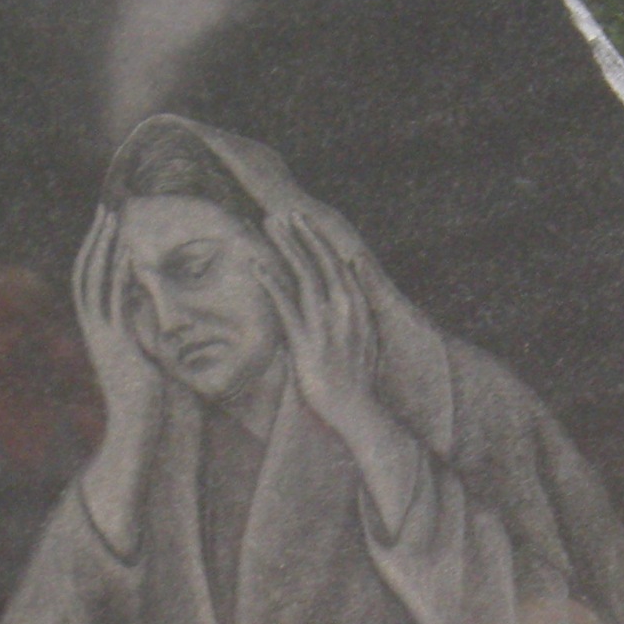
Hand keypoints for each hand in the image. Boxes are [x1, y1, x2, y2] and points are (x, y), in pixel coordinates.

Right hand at [70, 206, 162, 447]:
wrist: (138, 435)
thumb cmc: (149, 405)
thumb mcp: (148, 360)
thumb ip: (146, 335)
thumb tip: (156, 317)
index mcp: (103, 332)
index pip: (94, 281)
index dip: (99, 251)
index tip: (109, 224)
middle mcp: (96, 330)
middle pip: (87, 272)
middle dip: (96, 238)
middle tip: (106, 206)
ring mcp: (102, 336)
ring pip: (95, 281)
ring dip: (103, 247)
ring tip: (112, 216)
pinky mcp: (115, 345)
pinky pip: (114, 302)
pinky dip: (118, 275)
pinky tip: (128, 252)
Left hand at [257, 207, 407, 495]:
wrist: (357, 410)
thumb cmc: (358, 379)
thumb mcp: (367, 338)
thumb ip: (358, 308)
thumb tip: (350, 281)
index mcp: (359, 307)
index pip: (338, 263)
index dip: (319, 240)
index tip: (304, 222)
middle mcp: (344, 310)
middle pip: (320, 262)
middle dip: (302, 234)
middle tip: (283, 212)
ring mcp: (325, 324)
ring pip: (303, 275)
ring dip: (286, 246)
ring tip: (268, 224)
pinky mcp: (306, 342)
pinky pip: (285, 305)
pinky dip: (271, 281)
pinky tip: (256, 263)